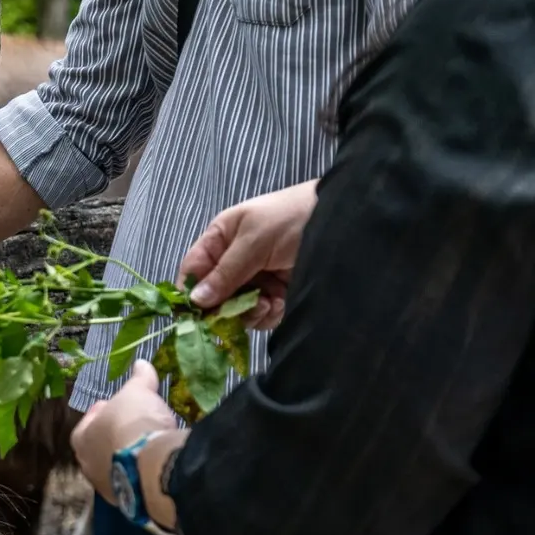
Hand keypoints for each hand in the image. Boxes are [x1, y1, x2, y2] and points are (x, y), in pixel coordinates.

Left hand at [73, 361, 180, 508]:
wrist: (151, 466)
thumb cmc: (134, 423)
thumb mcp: (138, 392)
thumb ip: (138, 379)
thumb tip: (141, 363)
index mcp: (81, 438)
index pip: (86, 425)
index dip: (101, 413)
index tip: (114, 407)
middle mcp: (88, 466)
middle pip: (98, 449)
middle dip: (112, 438)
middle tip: (131, 427)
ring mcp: (106, 487)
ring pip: (114, 469)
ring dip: (126, 458)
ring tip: (145, 446)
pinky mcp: (126, 502)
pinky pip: (131, 484)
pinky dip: (139, 474)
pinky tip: (153, 466)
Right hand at [178, 179, 318, 327]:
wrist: (345, 221)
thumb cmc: (293, 218)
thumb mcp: (254, 239)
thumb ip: (225, 271)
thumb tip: (195, 300)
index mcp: (220, 240)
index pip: (192, 272)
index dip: (190, 293)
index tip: (195, 314)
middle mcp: (234, 263)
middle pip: (212, 298)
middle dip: (223, 308)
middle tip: (238, 309)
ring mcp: (255, 281)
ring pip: (234, 311)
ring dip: (247, 313)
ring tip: (266, 301)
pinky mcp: (276, 296)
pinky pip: (259, 316)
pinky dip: (267, 314)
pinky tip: (279, 302)